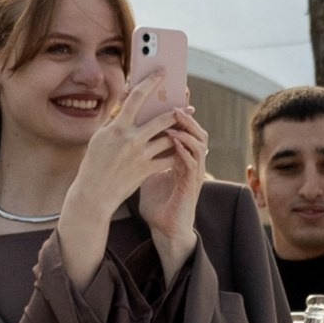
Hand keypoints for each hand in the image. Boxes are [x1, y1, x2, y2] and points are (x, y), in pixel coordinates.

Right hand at [57, 85, 197, 287]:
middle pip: (162, 118)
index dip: (151, 82)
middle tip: (187, 106)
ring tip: (187, 127)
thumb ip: (115, 118)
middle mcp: (131, 138)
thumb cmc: (95, 162)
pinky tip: (182, 148)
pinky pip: (169, 158)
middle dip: (178, 111)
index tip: (161, 73)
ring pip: (170, 137)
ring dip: (180, 131)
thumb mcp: (100, 136)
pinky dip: (177, 152)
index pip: (136, 97)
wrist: (94, 193)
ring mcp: (141, 155)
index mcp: (117, 127)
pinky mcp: (147, 170)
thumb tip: (126, 98)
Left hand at [133, 101, 208, 279]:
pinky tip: (176, 138)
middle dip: (186, 112)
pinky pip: (193, 161)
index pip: (182, 129)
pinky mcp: (192, 184)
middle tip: (176, 96)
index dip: (179, 111)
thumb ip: (143, 155)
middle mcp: (189, 161)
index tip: (169, 94)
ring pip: (199, 142)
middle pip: (194, 130)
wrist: (165, 229)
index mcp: (180, 157)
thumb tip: (123, 136)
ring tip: (175, 114)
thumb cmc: (157, 203)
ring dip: (188, 128)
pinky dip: (185, 148)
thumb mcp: (149, 173)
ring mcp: (193, 172)